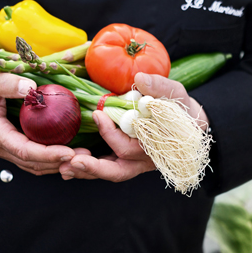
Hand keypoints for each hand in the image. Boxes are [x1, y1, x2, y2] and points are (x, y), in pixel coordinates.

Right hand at [0, 68, 74, 174]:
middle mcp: (0, 147)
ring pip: (34, 165)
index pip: (24, 151)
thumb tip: (31, 87)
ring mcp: (5, 148)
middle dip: (59, 164)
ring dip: (58, 165)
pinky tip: (68, 152)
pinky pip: (32, 158)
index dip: (48, 154)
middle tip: (86, 158)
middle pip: (33, 164)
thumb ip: (6, 83)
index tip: (69, 152)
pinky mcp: (11, 145)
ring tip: (83, 158)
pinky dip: (51, 159)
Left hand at [60, 72, 207, 181]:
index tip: (98, 115)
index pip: (130, 147)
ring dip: (86, 172)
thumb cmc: (181, 108)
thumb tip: (140, 79)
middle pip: (117, 171)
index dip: (111, 134)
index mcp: (157, 146)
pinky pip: (106, 168)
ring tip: (63, 168)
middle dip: (93, 167)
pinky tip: (68, 166)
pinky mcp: (125, 160)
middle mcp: (145, 160)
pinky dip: (88, 169)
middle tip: (71, 161)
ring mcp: (135, 163)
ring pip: (110, 173)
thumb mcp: (175, 94)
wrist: (188, 122)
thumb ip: (160, 87)